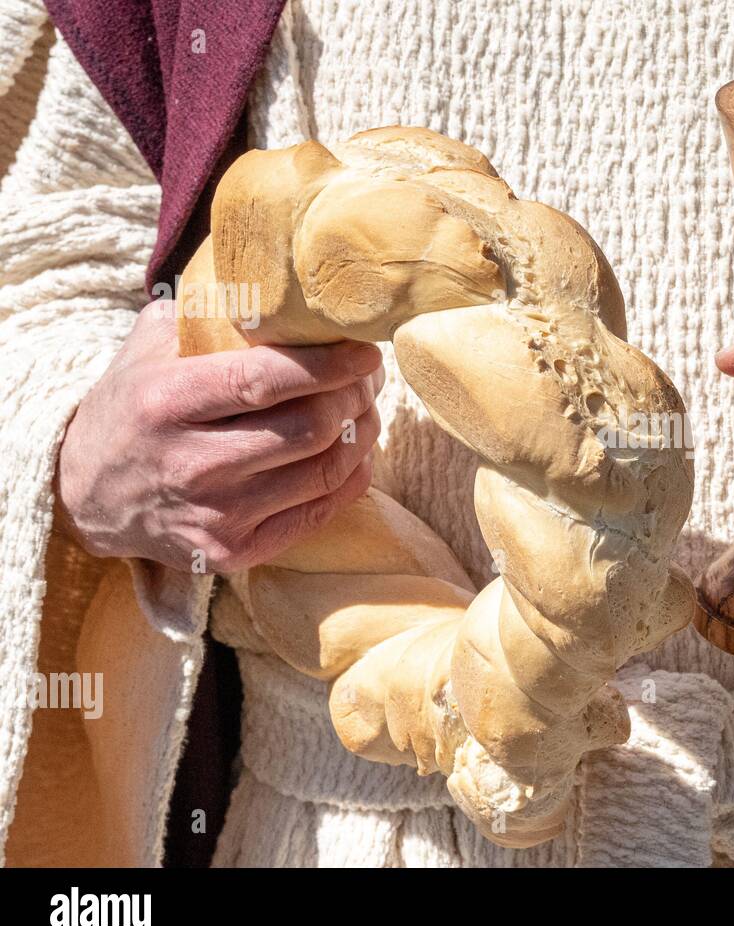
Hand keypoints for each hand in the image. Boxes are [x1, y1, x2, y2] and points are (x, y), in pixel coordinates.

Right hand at [55, 300, 384, 572]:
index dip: (328, 365)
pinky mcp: (234, 552)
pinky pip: (320, 511)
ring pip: (323, 471)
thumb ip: (206, 315)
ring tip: (365, 407)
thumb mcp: (147, 349)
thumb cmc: (134, 408)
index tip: (364, 350)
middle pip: (308, 429)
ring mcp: (214, 516)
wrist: (86, 497)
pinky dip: (351, 476)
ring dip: (362, 434)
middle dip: (355, 396)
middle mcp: (190, 464)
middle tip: (368, 376)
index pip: (264, 380)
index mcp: (165, 402)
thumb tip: (279, 285)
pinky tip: (355, 451)